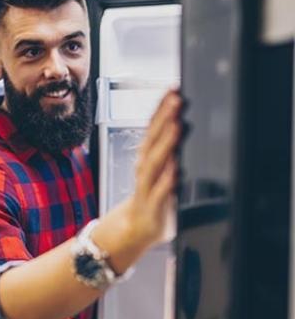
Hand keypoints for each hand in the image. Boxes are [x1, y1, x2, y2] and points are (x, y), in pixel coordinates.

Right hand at [125, 90, 181, 247]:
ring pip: (154, 162)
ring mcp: (147, 187)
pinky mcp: (153, 206)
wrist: (135, 229)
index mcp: (147, 159)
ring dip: (165, 143)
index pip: (153, 129)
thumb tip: (183, 125)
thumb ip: (169, 152)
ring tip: (175, 125)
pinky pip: (160, 191)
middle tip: (176, 99)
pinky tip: (175, 168)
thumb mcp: (160, 172)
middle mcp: (145, 169)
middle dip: (164, 118)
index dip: (161, 109)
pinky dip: (166, 179)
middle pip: (152, 140)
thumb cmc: (152, 197)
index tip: (172, 89)